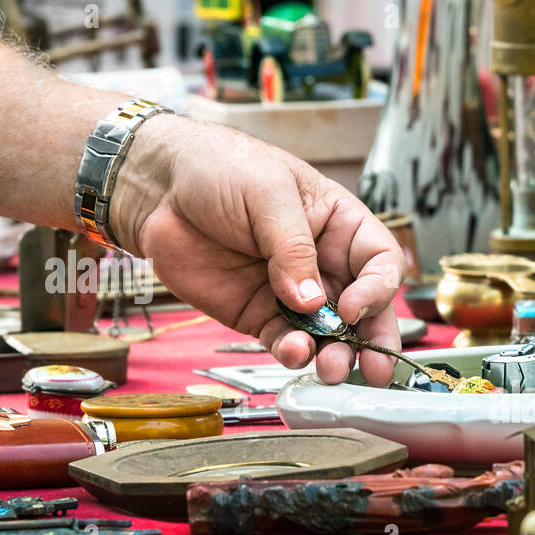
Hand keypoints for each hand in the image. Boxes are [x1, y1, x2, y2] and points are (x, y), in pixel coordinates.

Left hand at [109, 114, 404, 385]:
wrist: (155, 187)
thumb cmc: (217, 167)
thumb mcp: (267, 193)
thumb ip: (293, 248)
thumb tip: (312, 300)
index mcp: (338, 225)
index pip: (379, 262)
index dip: (378, 290)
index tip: (354, 307)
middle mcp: (321, 262)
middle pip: (364, 308)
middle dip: (372, 339)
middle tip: (373, 367)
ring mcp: (290, 292)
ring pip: (328, 333)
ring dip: (334, 353)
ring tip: (329, 367)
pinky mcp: (258, 314)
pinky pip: (284, 341)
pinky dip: (292, 352)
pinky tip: (292, 352)